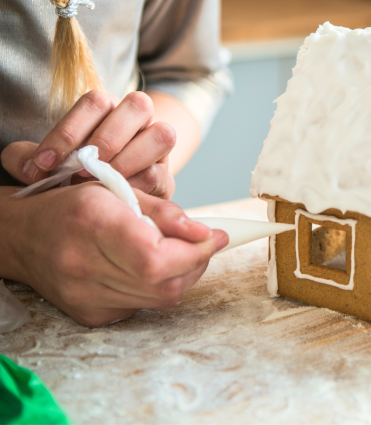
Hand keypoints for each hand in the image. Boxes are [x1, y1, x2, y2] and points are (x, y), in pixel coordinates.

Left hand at [1, 90, 176, 198]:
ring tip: (101, 182)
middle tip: (81, 171)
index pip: (95, 102)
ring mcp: (157, 147)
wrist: (105, 199)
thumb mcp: (48, 162)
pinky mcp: (166, 177)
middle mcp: (139, 120)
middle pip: (138, 105)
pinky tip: (113, 198)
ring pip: (161, 135)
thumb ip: (26, 158)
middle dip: (106, 140)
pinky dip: (134, 186)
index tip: (44, 163)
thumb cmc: (73, 174)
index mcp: (108, 109)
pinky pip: (159, 174)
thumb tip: (28, 167)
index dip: (69, 131)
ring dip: (128, 159)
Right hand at [4, 182, 227, 326]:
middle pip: (163, 283)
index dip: (195, 251)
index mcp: (93, 224)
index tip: (215, 236)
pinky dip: (159, 288)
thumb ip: (165, 212)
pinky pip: (143, 306)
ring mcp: (85, 296)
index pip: (156, 256)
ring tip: (183, 253)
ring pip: (159, 299)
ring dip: (183, 276)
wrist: (21, 237)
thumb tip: (207, 233)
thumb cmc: (72, 207)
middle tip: (205, 244)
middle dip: (197, 263)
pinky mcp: (91, 314)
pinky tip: (152, 268)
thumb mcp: (117, 190)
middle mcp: (84, 266)